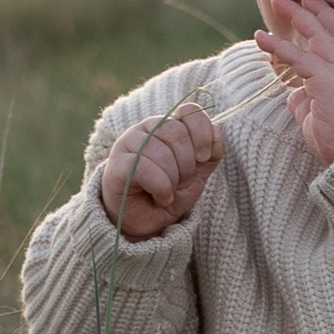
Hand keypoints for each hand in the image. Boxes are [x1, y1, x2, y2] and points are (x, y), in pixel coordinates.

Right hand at [97, 103, 220, 237]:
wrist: (143, 221)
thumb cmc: (168, 192)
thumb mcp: (197, 174)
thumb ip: (210, 152)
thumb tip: (216, 132)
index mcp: (167, 125)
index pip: (189, 111)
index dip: (202, 134)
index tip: (203, 157)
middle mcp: (146, 129)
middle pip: (177, 132)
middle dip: (187, 164)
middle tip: (181, 182)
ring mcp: (128, 144)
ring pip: (162, 153)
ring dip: (173, 180)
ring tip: (168, 192)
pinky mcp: (117, 165)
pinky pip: (145, 168)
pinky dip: (161, 188)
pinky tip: (160, 197)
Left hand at [256, 0, 333, 164]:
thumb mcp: (319, 116)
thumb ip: (308, 102)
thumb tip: (295, 95)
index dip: (326, 18)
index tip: (312, 4)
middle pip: (329, 28)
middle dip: (310, 9)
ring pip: (315, 34)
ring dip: (295, 15)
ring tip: (277, 0)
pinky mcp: (325, 78)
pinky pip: (298, 57)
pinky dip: (278, 45)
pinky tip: (260, 37)